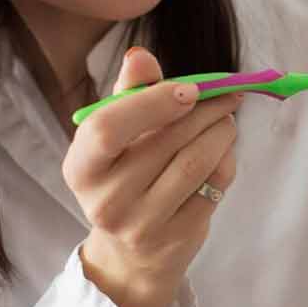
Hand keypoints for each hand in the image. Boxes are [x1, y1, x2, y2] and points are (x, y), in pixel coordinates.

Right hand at [61, 47, 240, 306]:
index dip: (153, 102)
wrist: (132, 251)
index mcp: (81, 168)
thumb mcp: (118, 133)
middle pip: (164, 142)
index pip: (108, 128)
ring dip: (221, 131)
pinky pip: (214, 186)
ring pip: (195, 163)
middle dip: (204, 110)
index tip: (190, 88)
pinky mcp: (177, 238)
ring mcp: (141, 225)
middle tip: (226, 94)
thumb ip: (130, 92)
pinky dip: (226, 159)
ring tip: (226, 118)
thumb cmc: (125, 173)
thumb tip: (139, 55)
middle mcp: (104, 201)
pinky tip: (222, 150)